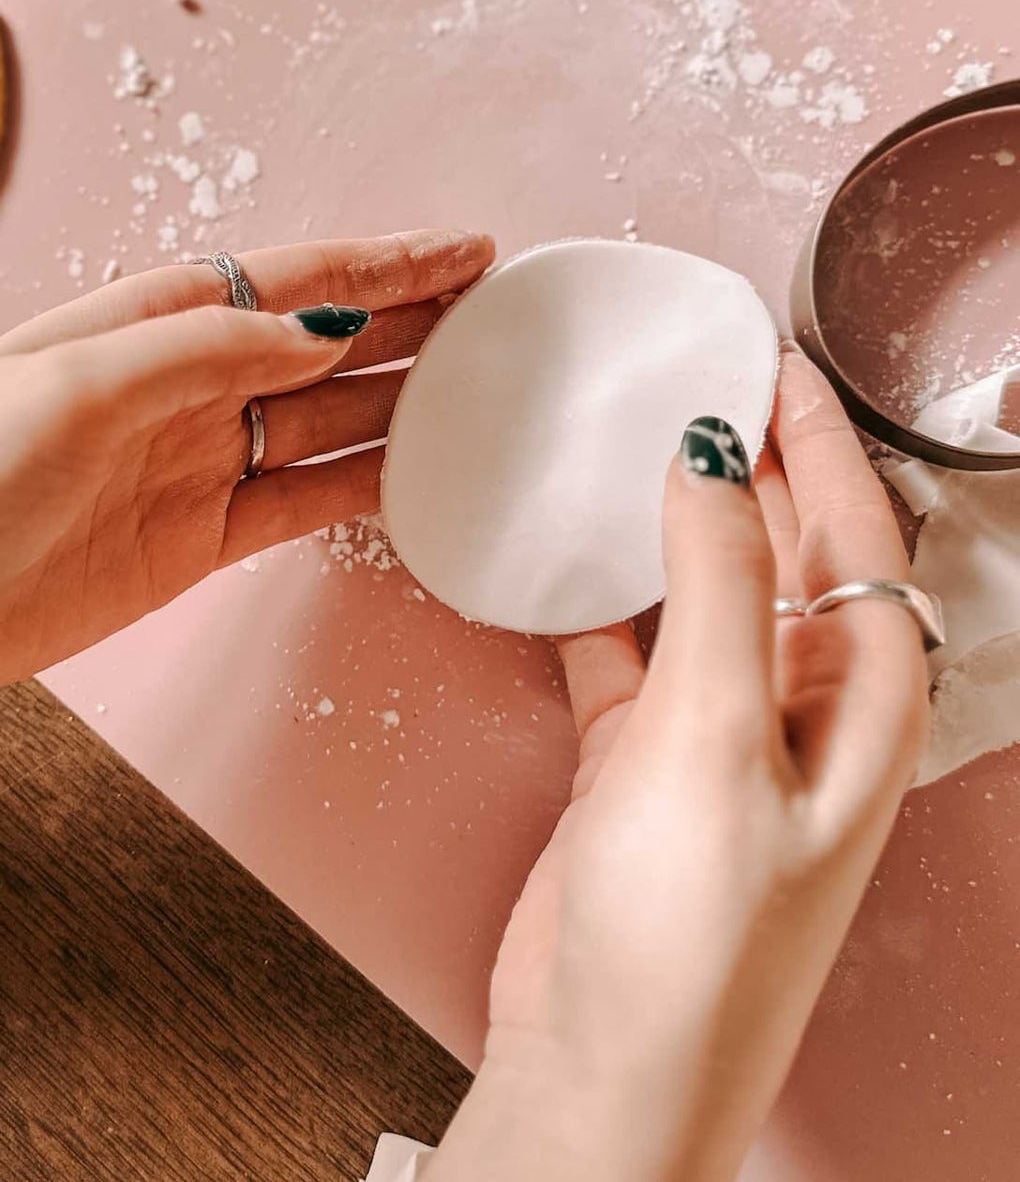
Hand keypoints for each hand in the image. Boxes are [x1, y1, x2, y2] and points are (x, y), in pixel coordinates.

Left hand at [0, 230, 492, 783]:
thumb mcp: (68, 391)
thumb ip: (199, 352)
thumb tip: (316, 331)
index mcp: (147, 324)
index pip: (292, 279)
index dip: (386, 265)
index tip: (472, 253)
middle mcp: (179, 385)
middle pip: (322, 341)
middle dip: (413, 321)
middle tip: (508, 315)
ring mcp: (189, 465)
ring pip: (323, 420)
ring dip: (403, 401)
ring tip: (491, 389)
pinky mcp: (189, 541)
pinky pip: (297, 502)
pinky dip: (361, 487)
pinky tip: (417, 474)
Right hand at [428, 349, 929, 1181]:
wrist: (604, 1062)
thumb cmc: (693, 936)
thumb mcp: (717, 734)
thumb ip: (720, 583)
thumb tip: (712, 455)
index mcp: (858, 703)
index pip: (857, 532)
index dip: (821, 437)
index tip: (774, 357)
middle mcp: (800, 712)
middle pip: (789, 553)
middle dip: (755, 464)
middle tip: (701, 379)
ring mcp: (718, 737)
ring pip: (704, 596)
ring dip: (674, 525)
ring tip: (632, 448)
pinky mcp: (641, 762)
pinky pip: (625, 652)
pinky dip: (597, 605)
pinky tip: (562, 567)